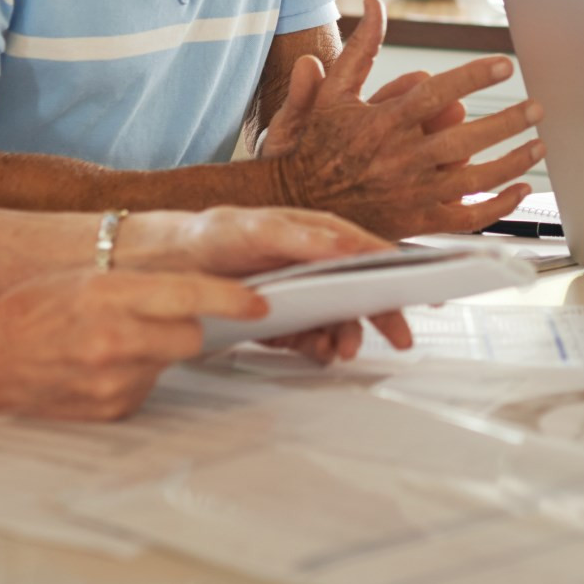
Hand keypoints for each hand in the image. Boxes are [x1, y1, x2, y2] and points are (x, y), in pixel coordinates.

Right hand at [0, 268, 266, 418]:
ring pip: (170, 363)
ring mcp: (114, 381)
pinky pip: (148, 388)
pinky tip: (103, 368)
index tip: (260, 304)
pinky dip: (137, 376)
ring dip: (158, 352)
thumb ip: (144, 289)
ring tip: (116, 343)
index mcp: (110, 296)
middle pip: (191, 337)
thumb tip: (201, 297)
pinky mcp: (112, 409)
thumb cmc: (37, 310)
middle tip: (165, 320)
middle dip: (188, 326)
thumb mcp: (89, 279)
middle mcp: (116, 340)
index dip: (231, 301)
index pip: (189, 296)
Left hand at [118, 204, 417, 357]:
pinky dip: (319, 348)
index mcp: (312, 234)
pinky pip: (309, 338)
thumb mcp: (251, 230)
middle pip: (359, 289)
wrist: (157, 267)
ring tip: (342, 351)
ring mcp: (295, 293)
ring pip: (336, 318)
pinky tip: (321, 354)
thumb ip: (299, 237)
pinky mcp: (277, 321)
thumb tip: (346, 246)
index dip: (398, 267)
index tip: (427, 287)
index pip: (366, 250)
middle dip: (381, 313)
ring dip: (346, 335)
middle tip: (399, 338)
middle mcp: (310, 263)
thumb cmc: (205, 235)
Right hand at [258, 0, 542, 237]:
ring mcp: (412, 193)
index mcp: (383, 123)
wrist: (296, 202)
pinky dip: (497, 206)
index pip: (436, 94)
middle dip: (506, 122)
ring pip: (473, 179)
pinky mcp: (417, 221)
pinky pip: (465, 217)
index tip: (504, 65)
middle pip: (465, 139)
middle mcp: (401, 158)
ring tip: (538, 144)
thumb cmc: (314, 144)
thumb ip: (359, 47)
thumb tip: (374, 4)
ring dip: (511, 161)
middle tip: (537, 107)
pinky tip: (519, 189)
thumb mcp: (332, 91)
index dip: (473, 77)